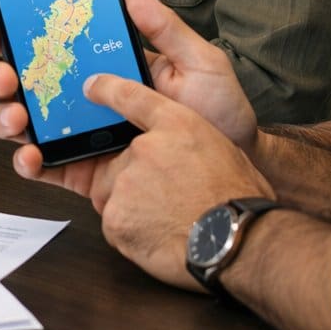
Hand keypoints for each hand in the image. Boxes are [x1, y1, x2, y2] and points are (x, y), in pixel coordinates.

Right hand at [0, 0, 258, 191]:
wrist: (234, 173)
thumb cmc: (220, 115)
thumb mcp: (199, 63)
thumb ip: (164, 28)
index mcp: (104, 64)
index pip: (52, 42)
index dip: (14, 30)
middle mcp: (84, 97)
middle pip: (25, 81)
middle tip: (4, 74)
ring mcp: (80, 134)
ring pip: (25, 123)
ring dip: (6, 117)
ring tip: (17, 116)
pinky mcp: (84, 171)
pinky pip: (46, 167)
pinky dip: (28, 163)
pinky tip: (31, 157)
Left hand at [83, 73, 272, 289]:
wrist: (239, 242)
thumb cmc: (238, 199)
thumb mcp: (222, 148)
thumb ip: (184, 139)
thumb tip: (165, 145)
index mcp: (176, 125)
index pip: (133, 95)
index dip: (108, 89)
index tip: (91, 87)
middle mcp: (145, 147)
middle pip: (119, 160)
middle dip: (133, 180)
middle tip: (166, 199)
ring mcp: (127, 182)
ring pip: (114, 193)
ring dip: (133, 207)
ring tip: (168, 219)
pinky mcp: (115, 217)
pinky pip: (115, 223)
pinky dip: (131, 232)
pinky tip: (161, 235)